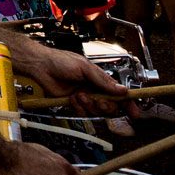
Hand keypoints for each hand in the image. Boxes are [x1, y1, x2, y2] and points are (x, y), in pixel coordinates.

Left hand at [16, 39, 133, 117]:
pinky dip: (78, 107)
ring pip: (96, 110)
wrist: (41, 67)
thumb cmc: (61, 61)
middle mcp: (93, 89)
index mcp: (99, 79)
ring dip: (89, 104)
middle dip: (105, 105)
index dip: (128, 103)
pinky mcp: (73, 104)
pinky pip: (82, 112)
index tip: (134, 112)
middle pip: (110, 105)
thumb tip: (122, 90)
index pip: (118, 93)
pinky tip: (72, 98)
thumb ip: (103, 81)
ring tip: (79, 94)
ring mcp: (84, 97)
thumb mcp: (85, 68)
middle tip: (98, 100)